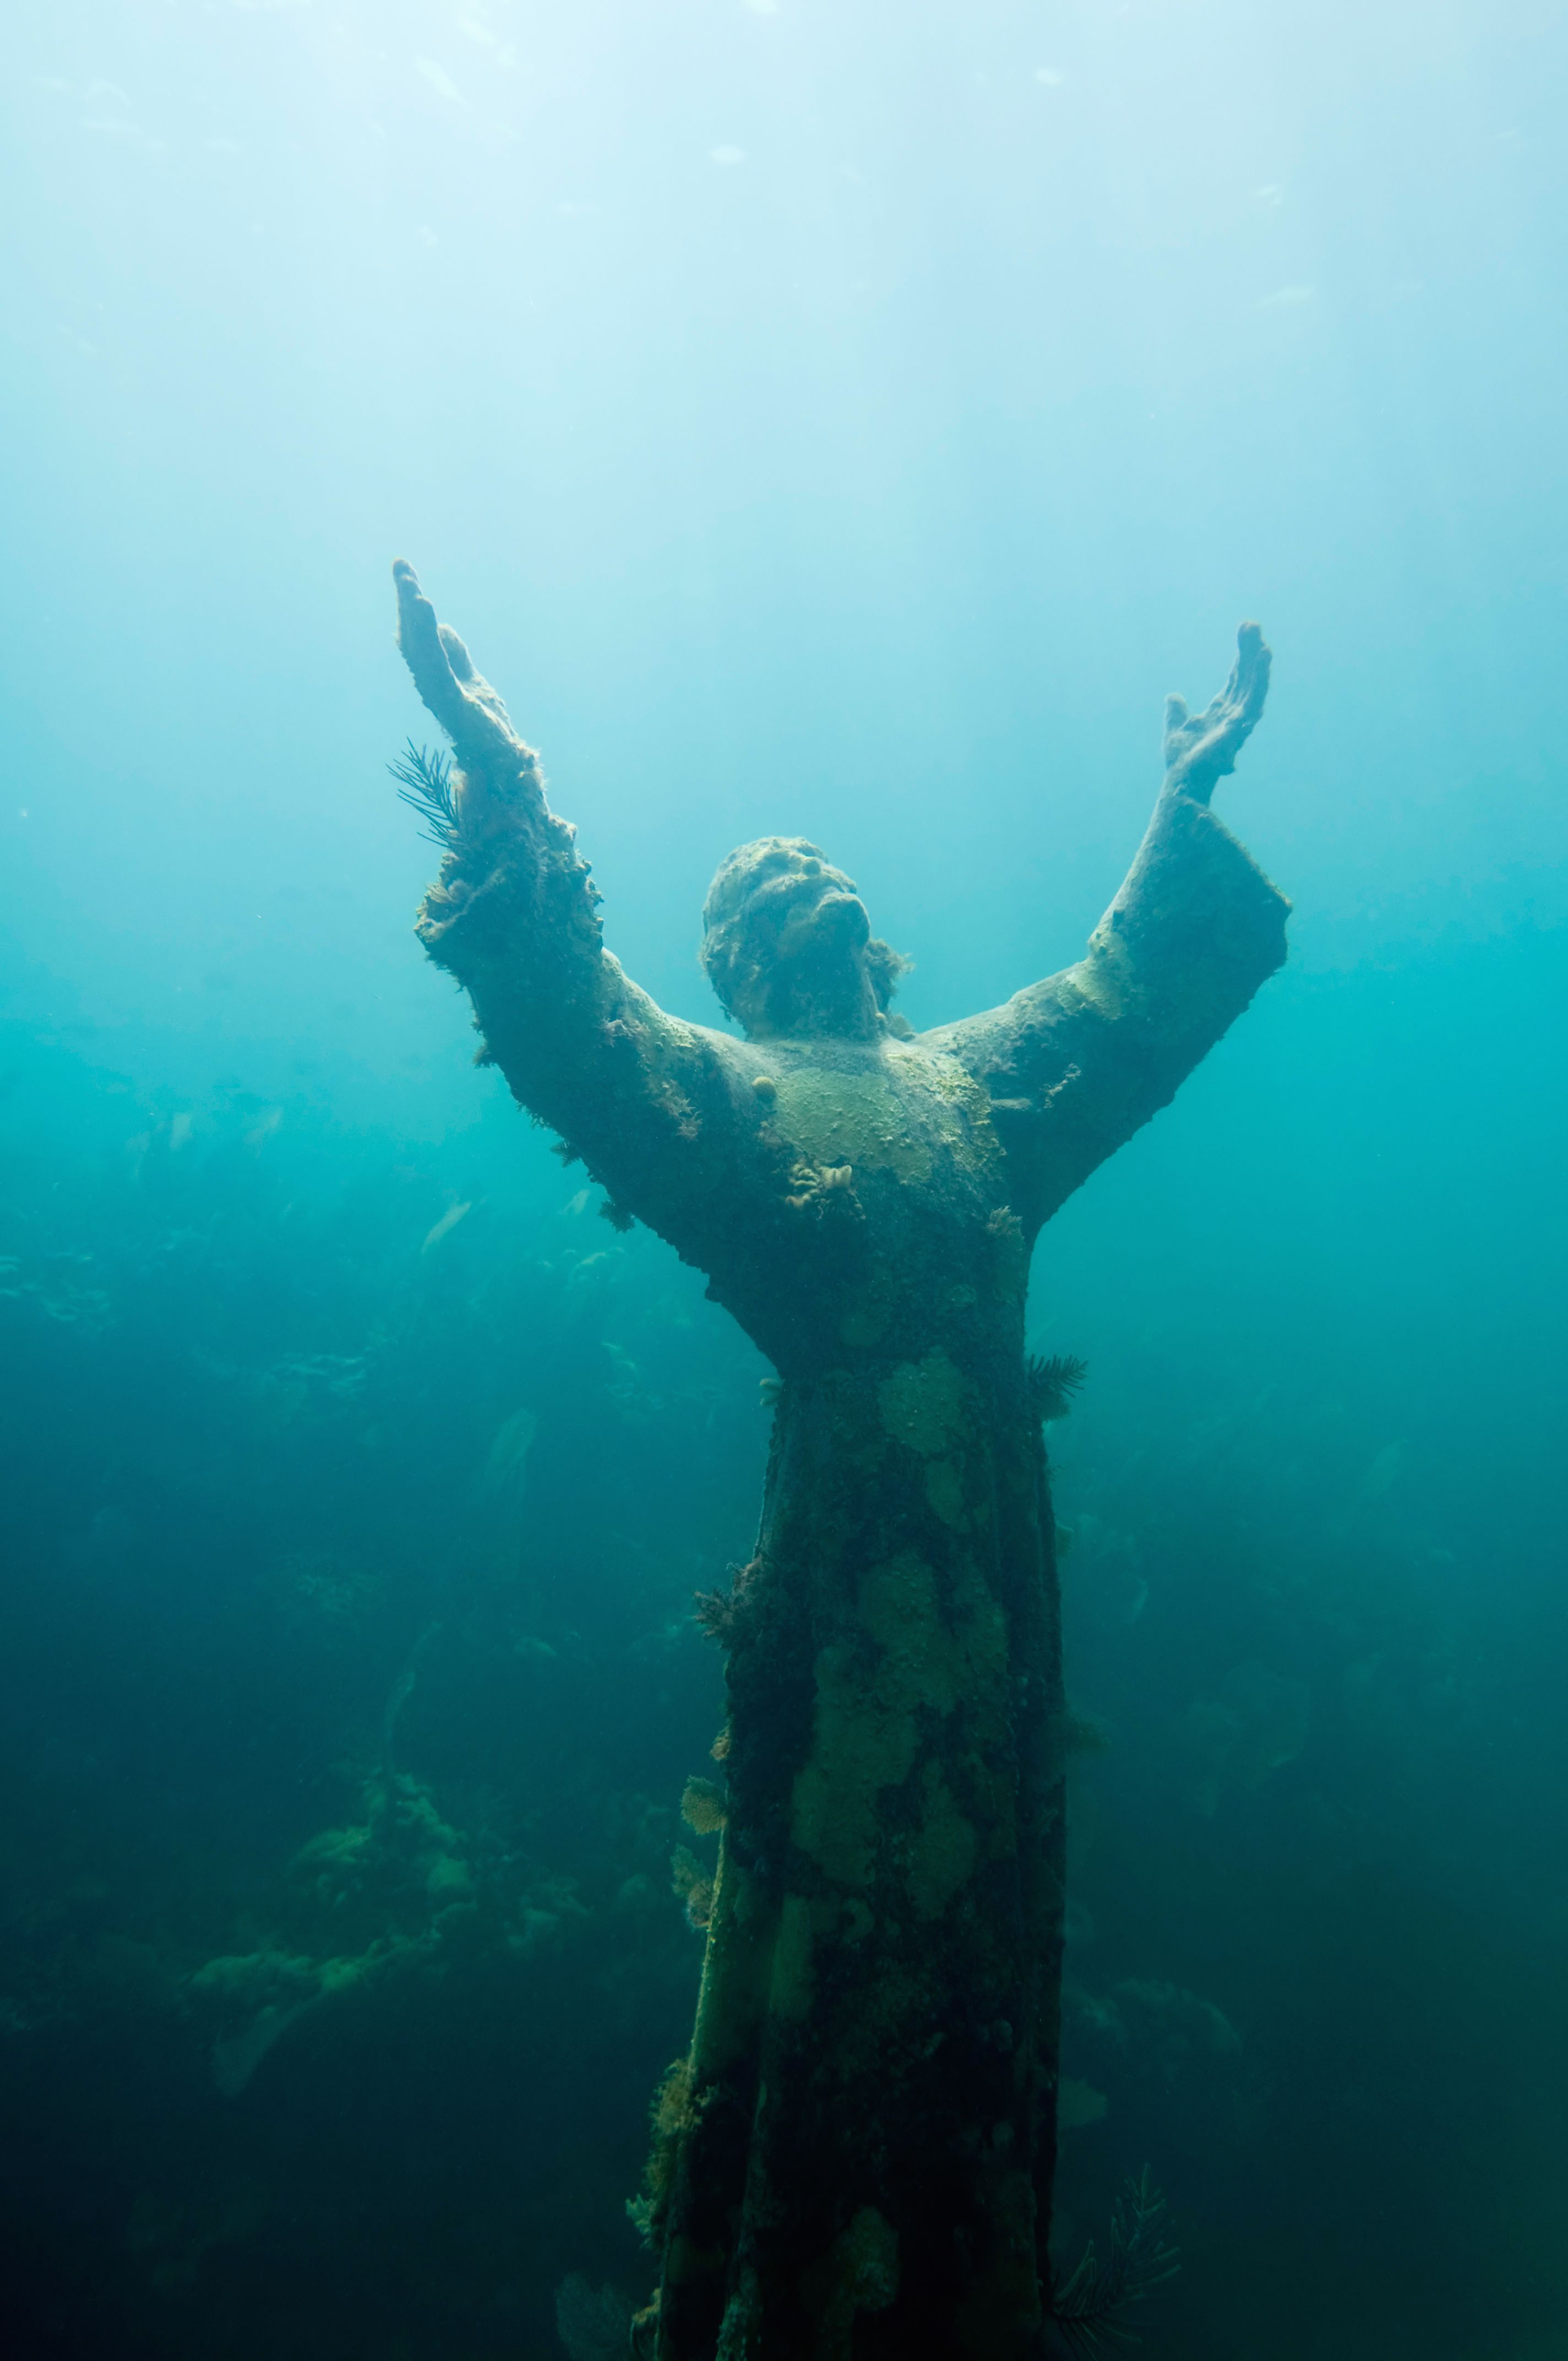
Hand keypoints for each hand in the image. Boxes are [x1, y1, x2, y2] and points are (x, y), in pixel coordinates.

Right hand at [392, 560, 520, 758]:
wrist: (502, 764)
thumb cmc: (486, 728)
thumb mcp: (472, 681)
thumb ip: (457, 656)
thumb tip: (443, 629)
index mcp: (433, 675)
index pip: (416, 634)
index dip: (408, 605)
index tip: (405, 572)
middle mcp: (429, 683)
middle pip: (412, 635)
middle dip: (406, 599)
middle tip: (400, 565)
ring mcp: (439, 694)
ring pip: (421, 647)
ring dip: (415, 616)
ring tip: (413, 586)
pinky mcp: (453, 704)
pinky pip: (438, 666)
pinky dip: (432, 640)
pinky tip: (431, 616)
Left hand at [1161, 622, 1271, 803]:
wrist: (1182, 777)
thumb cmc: (1183, 759)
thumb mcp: (1176, 728)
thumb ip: (1177, 712)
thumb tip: (1173, 696)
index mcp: (1223, 709)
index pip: (1236, 677)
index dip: (1241, 656)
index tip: (1245, 631)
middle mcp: (1236, 712)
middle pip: (1246, 676)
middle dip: (1250, 651)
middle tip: (1251, 624)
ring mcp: (1240, 719)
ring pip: (1254, 685)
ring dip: (1258, 662)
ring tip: (1262, 640)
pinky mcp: (1239, 726)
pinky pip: (1253, 698)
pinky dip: (1259, 679)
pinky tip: (1263, 660)